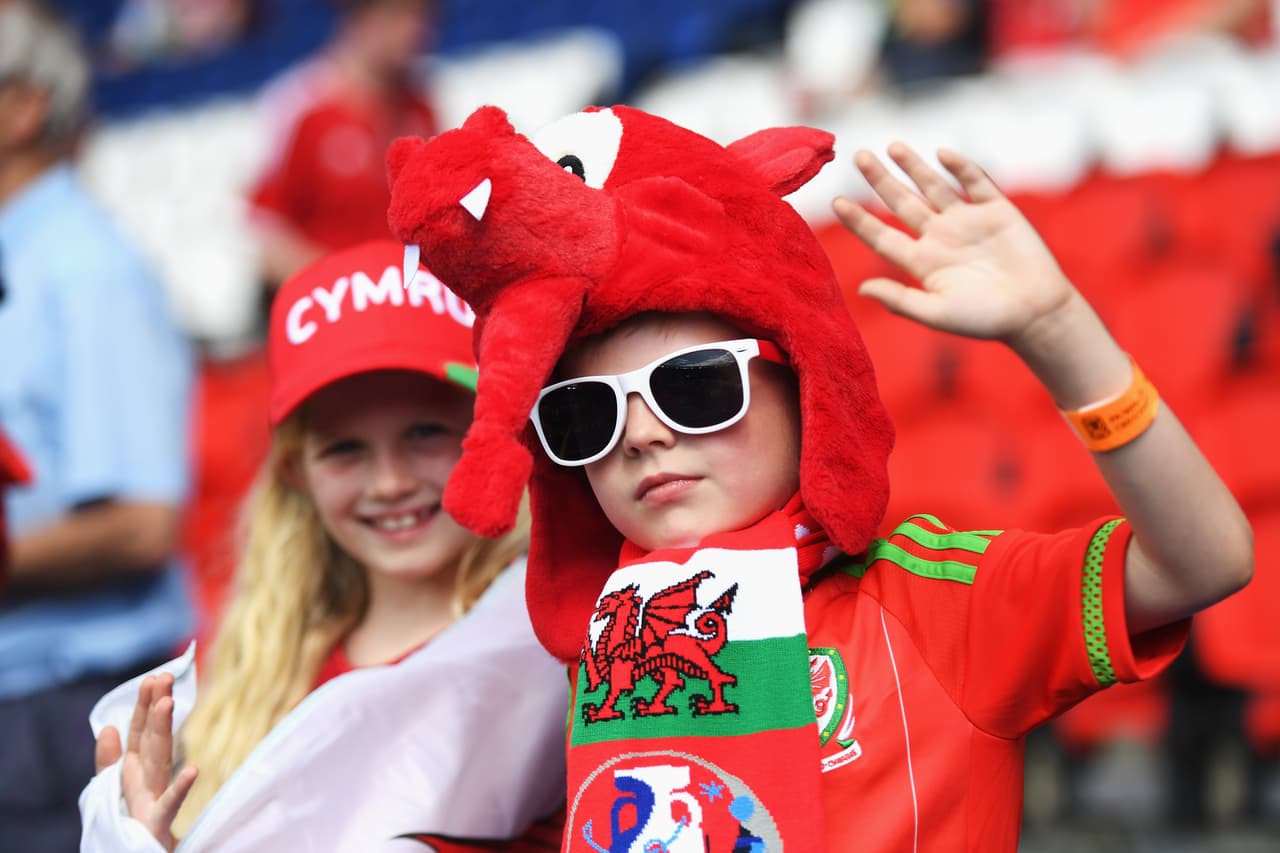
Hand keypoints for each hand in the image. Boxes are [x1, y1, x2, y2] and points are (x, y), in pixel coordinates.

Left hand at [94, 673, 197, 851]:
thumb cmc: (132, 823)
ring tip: (167, 703)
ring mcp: (156, 798)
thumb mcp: (114, 787)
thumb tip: (107, 727)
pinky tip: (193, 770)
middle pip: (152, 738)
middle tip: (163, 677)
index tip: (153, 677)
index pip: (140, 731)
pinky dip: (181, 788)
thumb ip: (109, 759)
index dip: (145, 705)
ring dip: (163, 732)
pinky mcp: (158, 822)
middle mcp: (149, 778)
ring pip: (159, 760)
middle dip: (156, 708)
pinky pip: (169, 804)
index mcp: (136, 769)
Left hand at [833, 143, 1076, 347]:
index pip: (883, 237)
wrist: (1036, 313)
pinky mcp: (998, 210)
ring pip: (934, 187)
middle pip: (903, 203)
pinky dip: (961, 167)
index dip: (860, 220)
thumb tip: (861, 289)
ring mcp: (967, 221)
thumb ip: (900, 301)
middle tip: (859, 156)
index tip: (837, 201)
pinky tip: (943, 154)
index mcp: (922, 262)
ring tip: (893, 146)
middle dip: (881, 180)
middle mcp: (940, 237)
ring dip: (914, 166)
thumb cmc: (986, 320)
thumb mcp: (937, 313)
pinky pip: (976, 183)